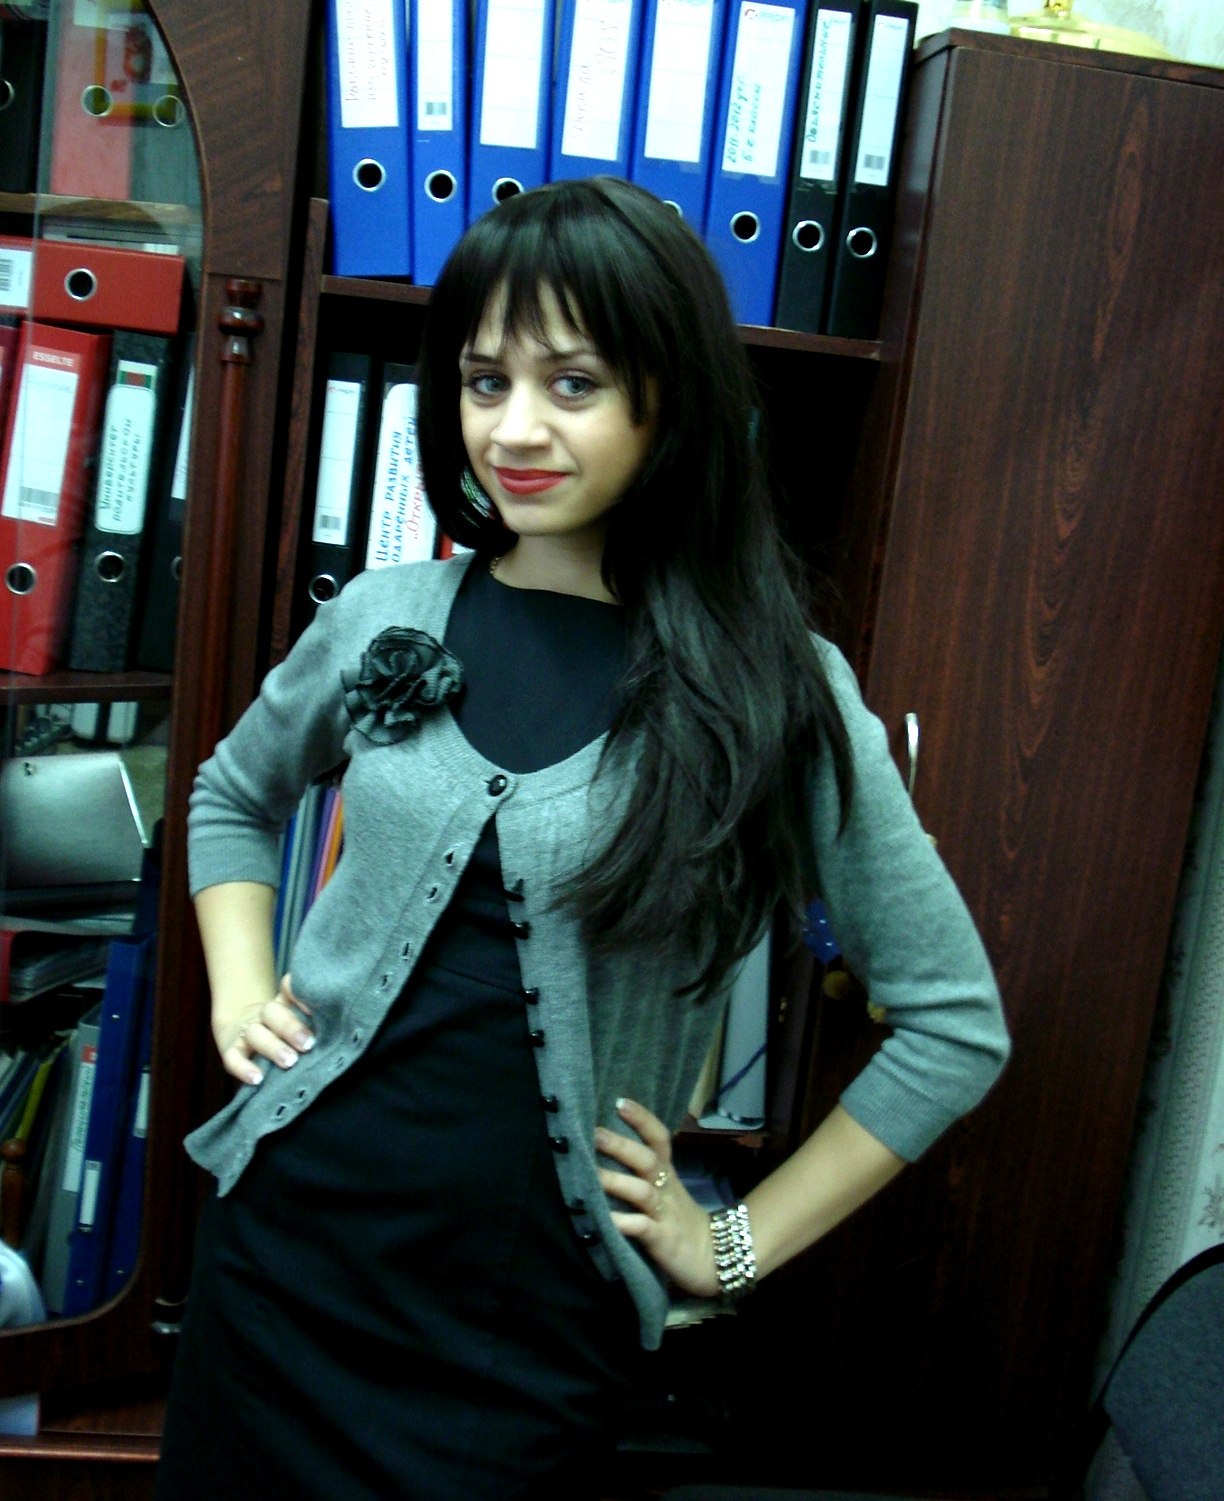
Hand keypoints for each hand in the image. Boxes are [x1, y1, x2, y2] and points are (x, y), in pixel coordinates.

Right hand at [214, 973, 314, 1086]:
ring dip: (273, 1047)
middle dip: (291, 1027)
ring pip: (255, 1034)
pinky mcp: (232, 1051)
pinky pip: (232, 1059)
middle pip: (272, 1012)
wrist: (244, 1031)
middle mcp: (264, 1014)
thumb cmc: (286, 1032)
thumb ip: (317, 1022)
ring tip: (290, 1061)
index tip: (316, 1008)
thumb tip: (340, 1028)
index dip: (299, 993)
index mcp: (284, 1003)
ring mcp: (246, 1032)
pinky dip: (243, 1069)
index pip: (289, 989)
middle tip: (308, 1043)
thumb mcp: (301, 1022)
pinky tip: (258, 1079)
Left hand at [595, 1097, 718, 1298]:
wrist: (714, 1258)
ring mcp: (665, 1215)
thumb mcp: (668, 1191)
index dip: (643, 1119)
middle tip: (594, 1133)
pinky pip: (642, 1229)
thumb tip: (607, 1145)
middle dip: (621, 1146)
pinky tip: (602, 1219)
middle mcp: (666, 1189)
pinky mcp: (663, 1241)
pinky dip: (623, 1222)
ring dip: (616, 1181)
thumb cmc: (679, 1219)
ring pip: (642, 1192)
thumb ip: (644, 1171)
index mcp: (668, 1174)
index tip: (620, 1102)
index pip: (659, 1139)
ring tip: (590, 1175)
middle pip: (647, 1160)